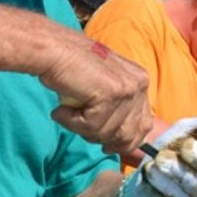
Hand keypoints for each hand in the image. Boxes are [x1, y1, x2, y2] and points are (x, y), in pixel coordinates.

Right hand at [43, 32, 155, 156]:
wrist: (52, 49)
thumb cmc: (72, 69)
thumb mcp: (103, 88)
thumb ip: (117, 110)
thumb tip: (121, 145)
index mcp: (140, 81)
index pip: (144, 126)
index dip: (126, 142)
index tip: (108, 147)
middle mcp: (139, 83)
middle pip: (127, 135)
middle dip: (102, 137)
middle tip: (81, 125)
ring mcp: (127, 88)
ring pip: (107, 133)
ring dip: (82, 128)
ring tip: (67, 111)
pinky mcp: (111, 93)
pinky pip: (92, 126)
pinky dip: (71, 122)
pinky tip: (61, 109)